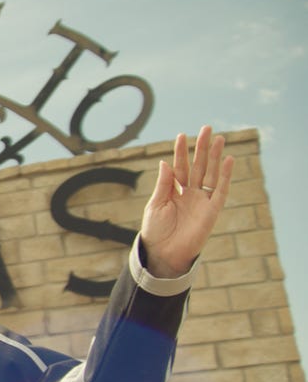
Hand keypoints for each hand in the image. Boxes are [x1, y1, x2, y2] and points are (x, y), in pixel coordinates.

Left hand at [140, 125, 233, 277]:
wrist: (163, 253)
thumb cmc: (155, 230)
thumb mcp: (155, 205)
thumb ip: (164, 184)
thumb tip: (165, 162)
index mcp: (174, 191)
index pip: (179, 167)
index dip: (181, 152)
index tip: (182, 135)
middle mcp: (189, 193)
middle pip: (198, 166)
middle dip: (202, 148)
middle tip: (207, 128)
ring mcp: (201, 200)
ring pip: (210, 174)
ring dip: (215, 157)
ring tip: (219, 138)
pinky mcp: (212, 210)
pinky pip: (220, 190)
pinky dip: (224, 175)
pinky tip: (227, 160)